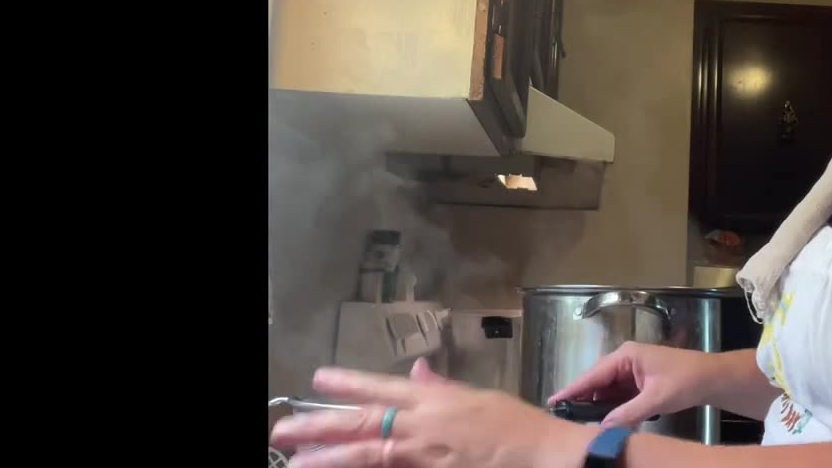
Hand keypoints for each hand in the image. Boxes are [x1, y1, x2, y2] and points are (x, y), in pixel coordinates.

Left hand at [270, 359, 596, 467]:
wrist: (548, 458)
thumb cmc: (521, 428)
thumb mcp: (480, 399)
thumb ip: (444, 389)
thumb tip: (417, 372)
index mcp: (437, 399)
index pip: (382, 388)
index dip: (348, 384)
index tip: (318, 380)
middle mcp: (424, 425)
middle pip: (362, 423)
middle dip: (319, 426)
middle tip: (283, 430)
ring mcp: (425, 456)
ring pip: (366, 454)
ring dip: (328, 458)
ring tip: (295, 460)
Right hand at [546, 341, 713, 427]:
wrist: (712, 378)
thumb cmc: (685, 380)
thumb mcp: (657, 398)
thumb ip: (629, 413)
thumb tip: (604, 429)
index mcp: (626, 356)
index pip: (593, 375)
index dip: (573, 389)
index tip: (554, 401)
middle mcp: (625, 360)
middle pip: (597, 382)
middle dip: (582, 399)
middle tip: (563, 416)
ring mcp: (632, 371)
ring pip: (607, 390)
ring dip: (598, 406)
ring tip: (579, 422)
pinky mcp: (639, 382)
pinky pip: (619, 395)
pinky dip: (612, 408)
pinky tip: (604, 421)